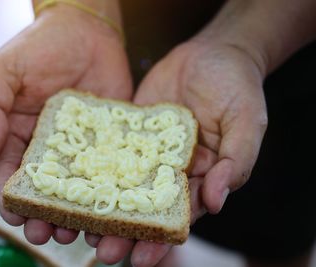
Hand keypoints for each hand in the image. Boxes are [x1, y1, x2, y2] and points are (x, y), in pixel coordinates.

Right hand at [0, 6, 131, 244]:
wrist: (85, 31)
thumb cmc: (39, 48)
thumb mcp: (4, 72)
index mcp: (20, 137)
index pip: (12, 175)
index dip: (13, 199)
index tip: (18, 217)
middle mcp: (51, 150)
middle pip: (47, 192)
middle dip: (47, 216)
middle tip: (51, 235)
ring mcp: (83, 149)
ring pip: (80, 190)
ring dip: (80, 215)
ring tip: (85, 233)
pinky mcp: (111, 143)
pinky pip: (112, 172)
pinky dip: (113, 193)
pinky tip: (116, 211)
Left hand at [90, 40, 267, 265]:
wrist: (213, 53)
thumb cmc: (237, 88)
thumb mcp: (246, 124)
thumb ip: (235, 162)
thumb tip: (218, 202)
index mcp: (198, 177)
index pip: (177, 216)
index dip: (160, 240)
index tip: (141, 259)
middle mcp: (168, 170)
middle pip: (143, 207)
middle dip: (124, 231)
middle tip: (103, 250)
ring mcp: (145, 150)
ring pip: (120, 184)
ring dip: (102, 206)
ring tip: (81, 228)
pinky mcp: (128, 129)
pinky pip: (109, 150)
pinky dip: (92, 167)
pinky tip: (73, 181)